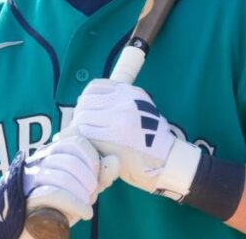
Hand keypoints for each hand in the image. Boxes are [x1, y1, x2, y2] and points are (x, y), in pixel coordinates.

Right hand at [0, 135, 117, 238]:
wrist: (28, 229)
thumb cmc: (57, 206)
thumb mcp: (82, 190)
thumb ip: (100, 176)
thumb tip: (116, 161)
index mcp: (51, 153)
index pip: (74, 141)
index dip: (91, 158)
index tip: (97, 178)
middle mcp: (38, 161)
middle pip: (70, 158)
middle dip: (88, 179)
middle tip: (92, 194)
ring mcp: (30, 178)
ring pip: (61, 176)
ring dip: (82, 194)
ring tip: (88, 206)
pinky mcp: (26, 198)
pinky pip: (53, 193)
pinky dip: (75, 204)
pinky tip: (85, 213)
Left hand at [72, 79, 202, 200]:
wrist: (166, 159)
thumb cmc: (151, 137)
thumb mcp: (141, 107)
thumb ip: (120, 101)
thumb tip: (88, 101)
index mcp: (129, 92)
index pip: (95, 86)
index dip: (86, 97)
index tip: (86, 107)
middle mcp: (122, 102)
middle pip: (86, 101)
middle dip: (80, 113)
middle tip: (81, 124)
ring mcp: (116, 120)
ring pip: (83, 117)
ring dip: (79, 126)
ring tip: (84, 135)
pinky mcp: (110, 138)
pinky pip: (85, 133)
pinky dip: (82, 137)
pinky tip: (87, 143)